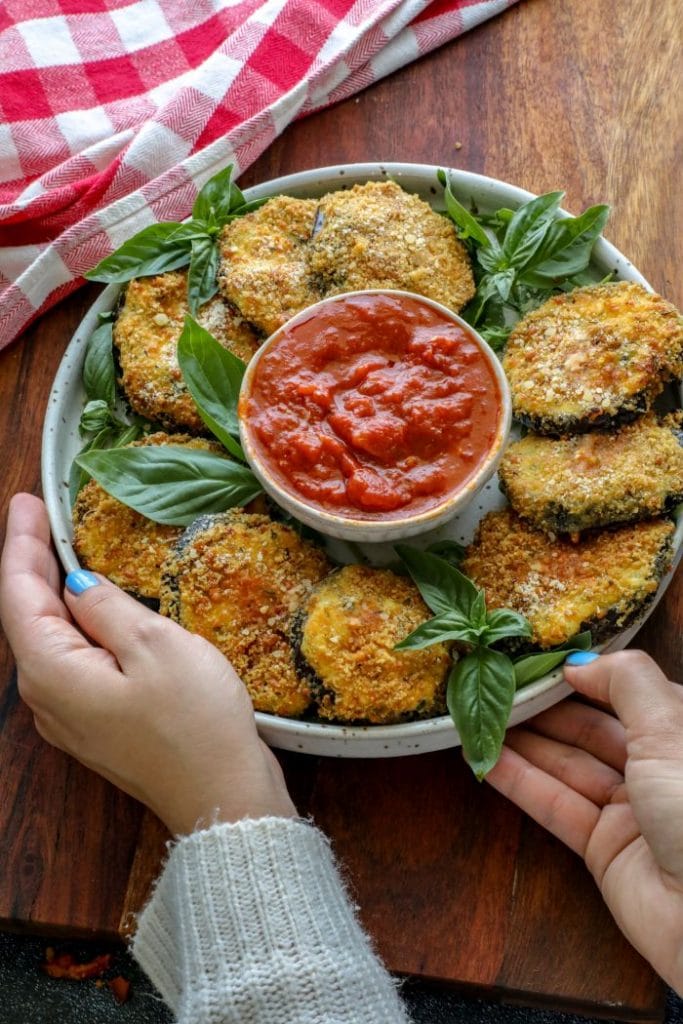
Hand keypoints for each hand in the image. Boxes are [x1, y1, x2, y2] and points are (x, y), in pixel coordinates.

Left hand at [0, 493, 295, 833]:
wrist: (223, 796)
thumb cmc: (195, 722)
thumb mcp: (156, 647)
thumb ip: (108, 607)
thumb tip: (78, 584)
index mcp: (51, 671)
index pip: (19, 594)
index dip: (20, 544)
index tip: (25, 502)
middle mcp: (47, 696)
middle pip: (28, 616)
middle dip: (32, 563)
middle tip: (37, 515)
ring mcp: (69, 715)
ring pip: (50, 639)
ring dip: (53, 592)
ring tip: (58, 547)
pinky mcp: (95, 724)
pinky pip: (72, 661)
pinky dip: (76, 624)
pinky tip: (90, 605)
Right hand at [486, 650, 682, 993]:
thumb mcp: (670, 728)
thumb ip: (625, 682)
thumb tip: (579, 662)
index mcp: (682, 733)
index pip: (628, 693)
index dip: (585, 675)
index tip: (538, 659)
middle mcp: (659, 769)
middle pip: (592, 728)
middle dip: (546, 707)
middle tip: (496, 684)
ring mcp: (631, 811)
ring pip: (569, 766)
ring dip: (525, 741)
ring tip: (480, 715)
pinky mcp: (604, 850)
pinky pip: (556, 807)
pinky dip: (520, 782)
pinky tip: (486, 759)